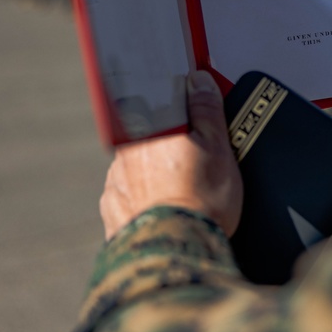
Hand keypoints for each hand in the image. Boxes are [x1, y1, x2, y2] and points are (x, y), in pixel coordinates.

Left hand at [100, 71, 242, 239]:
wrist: (176, 251)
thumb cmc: (200, 199)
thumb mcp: (217, 147)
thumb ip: (206, 110)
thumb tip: (198, 81)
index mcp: (147, 130)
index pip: (162, 107)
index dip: (183, 114)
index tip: (198, 122)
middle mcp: (124, 154)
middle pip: (151, 139)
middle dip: (172, 147)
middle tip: (200, 165)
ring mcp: (115, 185)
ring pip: (139, 170)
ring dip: (157, 176)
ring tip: (187, 194)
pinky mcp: (113, 214)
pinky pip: (132, 199)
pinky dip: (147, 202)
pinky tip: (170, 211)